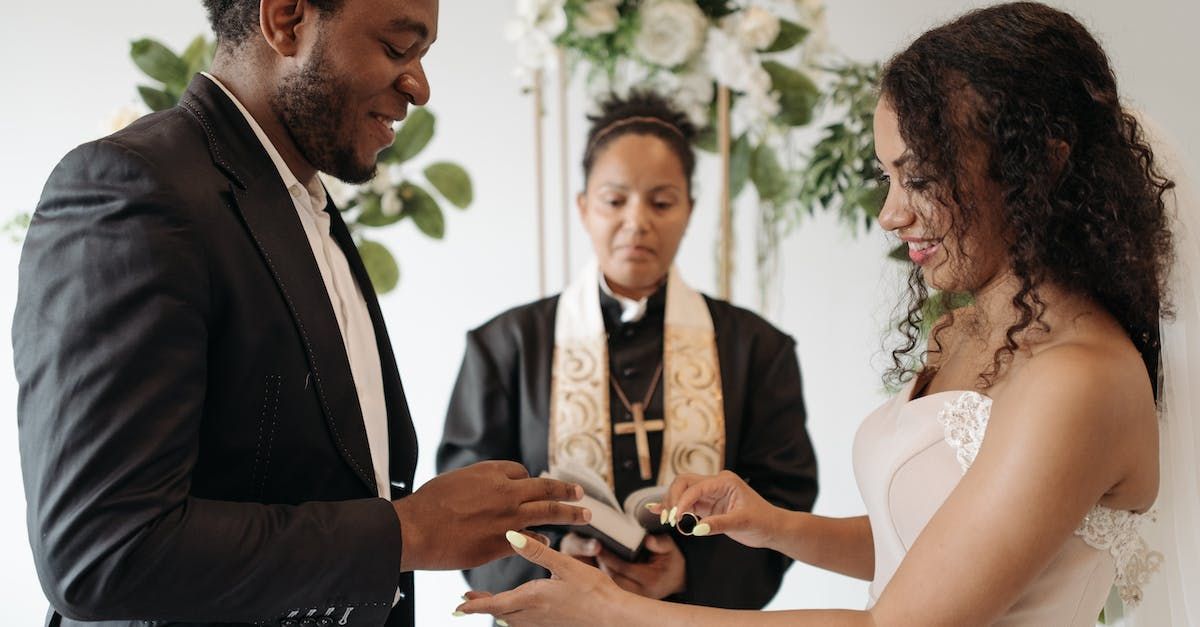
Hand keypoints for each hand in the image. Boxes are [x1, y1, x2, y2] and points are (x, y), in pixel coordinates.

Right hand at [393, 461, 589, 570]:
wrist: (416, 530)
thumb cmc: (429, 505)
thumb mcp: (456, 480)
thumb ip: (479, 483)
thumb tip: (490, 489)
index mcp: (491, 472)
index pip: (522, 472)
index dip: (527, 481)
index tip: (530, 487)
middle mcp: (505, 492)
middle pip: (546, 488)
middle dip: (566, 490)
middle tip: (581, 493)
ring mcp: (507, 518)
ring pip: (548, 512)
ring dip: (570, 513)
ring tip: (585, 515)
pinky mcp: (502, 542)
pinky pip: (532, 539)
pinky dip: (542, 540)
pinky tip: (547, 542)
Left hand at [457, 531, 631, 626]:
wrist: (614, 617)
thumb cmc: (593, 591)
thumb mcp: (564, 565)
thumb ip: (536, 551)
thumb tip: (510, 536)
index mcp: (532, 598)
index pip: (494, 604)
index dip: (475, 605)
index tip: (458, 606)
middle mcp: (533, 615)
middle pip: (500, 613)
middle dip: (483, 607)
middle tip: (467, 601)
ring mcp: (543, 624)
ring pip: (512, 620)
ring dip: (499, 611)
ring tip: (490, 603)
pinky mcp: (553, 626)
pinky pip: (525, 624)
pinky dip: (515, 617)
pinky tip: (521, 611)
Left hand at [594, 534, 685, 599]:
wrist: (677, 579)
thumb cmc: (671, 561)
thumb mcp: (670, 548)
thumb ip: (660, 543)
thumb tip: (647, 540)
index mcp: (652, 580)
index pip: (624, 568)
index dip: (609, 558)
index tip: (598, 546)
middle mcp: (642, 592)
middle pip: (613, 580)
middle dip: (600, 565)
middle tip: (590, 551)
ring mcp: (636, 598)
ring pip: (611, 587)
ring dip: (599, 573)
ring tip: (590, 558)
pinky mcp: (630, 599)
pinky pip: (612, 589)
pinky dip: (603, 578)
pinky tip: (596, 566)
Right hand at [653, 470, 781, 548]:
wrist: (772, 528)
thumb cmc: (762, 521)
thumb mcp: (742, 523)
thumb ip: (719, 524)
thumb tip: (696, 529)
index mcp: (725, 481)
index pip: (695, 487)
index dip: (683, 501)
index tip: (676, 518)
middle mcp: (715, 484)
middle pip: (683, 482)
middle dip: (673, 498)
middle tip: (670, 518)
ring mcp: (709, 494)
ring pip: (681, 491)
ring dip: (671, 504)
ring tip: (666, 520)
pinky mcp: (706, 505)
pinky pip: (685, 503)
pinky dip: (673, 507)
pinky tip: (657, 510)